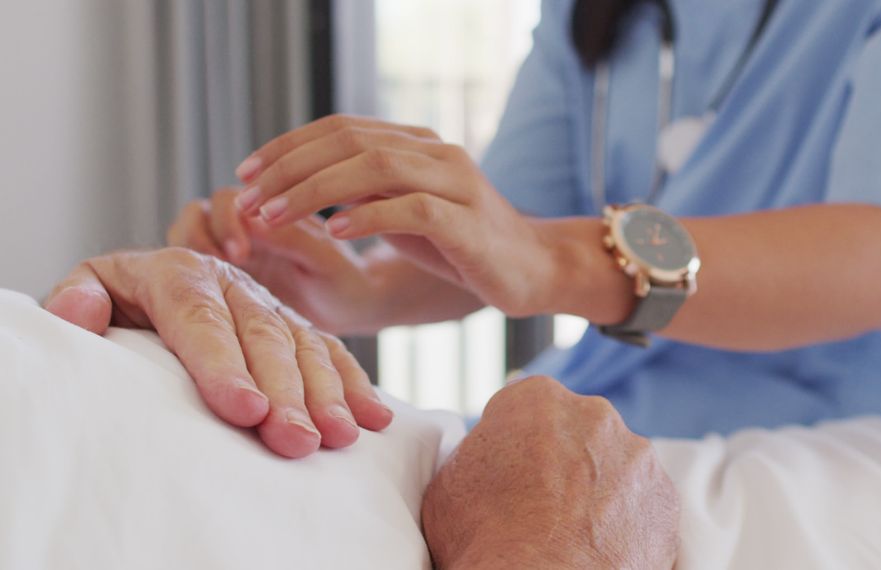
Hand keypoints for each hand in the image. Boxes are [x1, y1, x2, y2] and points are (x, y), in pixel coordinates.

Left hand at [43, 248, 392, 457]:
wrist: (162, 283)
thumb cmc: (122, 297)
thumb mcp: (93, 285)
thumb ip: (78, 297)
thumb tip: (77, 313)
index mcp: (180, 271)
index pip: (201, 320)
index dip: (224, 365)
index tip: (244, 408)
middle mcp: (234, 284)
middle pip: (263, 338)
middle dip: (285, 392)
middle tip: (295, 440)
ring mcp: (272, 305)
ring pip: (305, 346)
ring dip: (327, 394)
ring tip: (338, 435)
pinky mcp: (298, 325)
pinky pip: (332, 352)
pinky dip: (356, 385)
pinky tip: (373, 418)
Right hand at [167, 187, 377, 334]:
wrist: (354, 308)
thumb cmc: (347, 281)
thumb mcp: (326, 260)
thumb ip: (292, 238)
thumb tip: (253, 219)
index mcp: (273, 210)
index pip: (229, 199)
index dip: (228, 220)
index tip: (242, 252)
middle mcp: (249, 224)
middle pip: (204, 210)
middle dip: (206, 234)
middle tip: (231, 264)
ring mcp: (236, 246)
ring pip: (192, 230)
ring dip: (196, 247)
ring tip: (219, 273)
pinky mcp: (227, 272)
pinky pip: (194, 259)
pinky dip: (194, 267)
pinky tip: (215, 289)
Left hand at [230, 115, 558, 316]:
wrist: (533, 269)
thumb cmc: (463, 246)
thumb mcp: (405, 213)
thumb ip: (365, 194)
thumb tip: (297, 189)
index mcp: (416, 143)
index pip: (340, 128)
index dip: (286, 146)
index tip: (244, 174)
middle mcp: (435, 151)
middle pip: (349, 140)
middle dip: (289, 168)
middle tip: (246, 198)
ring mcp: (456, 182)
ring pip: (375, 166)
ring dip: (315, 190)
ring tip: (274, 215)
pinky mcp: (469, 221)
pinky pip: (413, 208)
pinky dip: (369, 216)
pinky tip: (335, 232)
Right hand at [420, 377, 679, 568]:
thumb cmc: (484, 541)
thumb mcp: (448, 484)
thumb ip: (477, 453)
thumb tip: (490, 456)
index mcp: (536, 399)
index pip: (525, 408)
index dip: (516, 443)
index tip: (512, 473)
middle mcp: (594, 414)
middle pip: (577, 432)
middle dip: (563, 461)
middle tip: (542, 506)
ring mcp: (636, 456)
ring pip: (616, 465)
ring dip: (599, 490)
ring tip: (574, 533)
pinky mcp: (665, 500)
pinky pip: (644, 505)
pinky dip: (627, 522)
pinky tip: (601, 548)